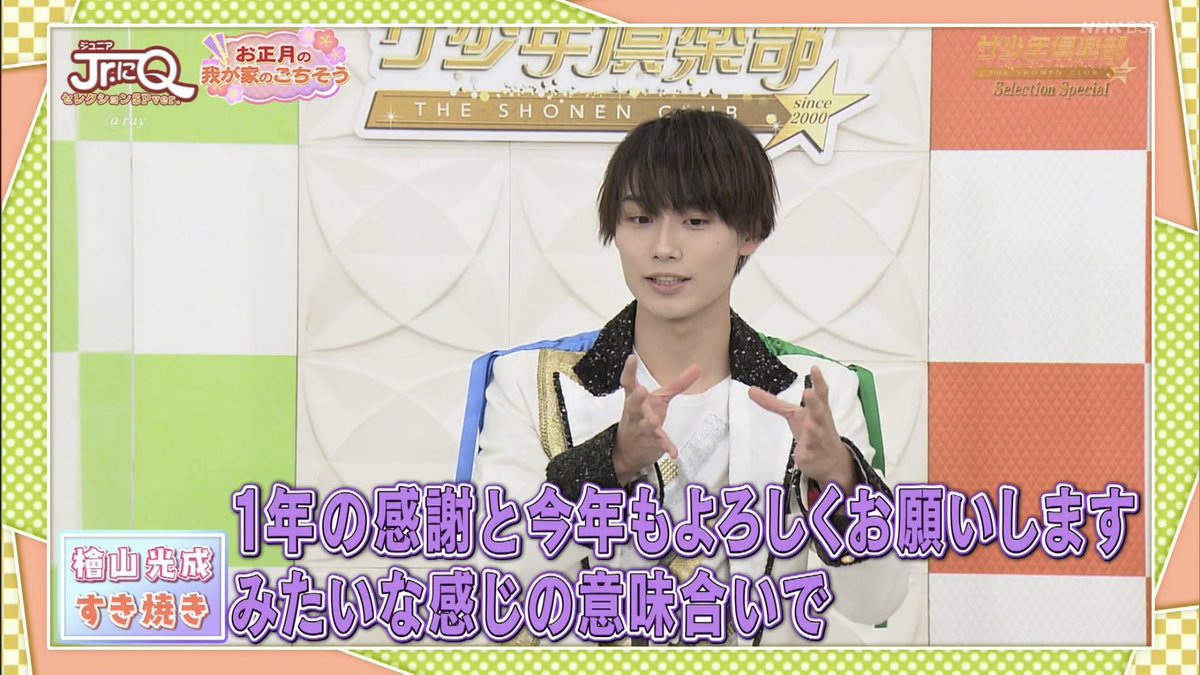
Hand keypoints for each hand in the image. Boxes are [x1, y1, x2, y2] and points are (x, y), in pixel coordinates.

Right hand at [611, 354, 700, 484]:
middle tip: (641, 390)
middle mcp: (635, 413)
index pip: (628, 383)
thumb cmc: (642, 417)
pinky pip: (658, 444)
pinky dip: (666, 447)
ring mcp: (641, 429)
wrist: (626, 450)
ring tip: (654, 419)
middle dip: (636, 398)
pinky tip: (673, 452)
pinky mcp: (650, 443)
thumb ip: (677, 384)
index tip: (631, 358)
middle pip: (632, 404)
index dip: (629, 371)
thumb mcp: (659, 399)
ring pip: (644, 425)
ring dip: (649, 423)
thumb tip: (697, 366)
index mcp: (634, 399)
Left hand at [748, 365, 855, 491]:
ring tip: (809, 424)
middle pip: (819, 412)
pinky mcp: (813, 457)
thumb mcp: (793, 414)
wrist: (832, 460)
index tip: (814, 368)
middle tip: (808, 393)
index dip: (818, 381)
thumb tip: (750, 390)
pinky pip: (809, 456)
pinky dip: (806, 455)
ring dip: (814, 429)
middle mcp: (821, 423)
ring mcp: (819, 440)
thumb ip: (774, 403)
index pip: (820, 394)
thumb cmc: (813, 429)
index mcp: (818, 410)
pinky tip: (802, 455)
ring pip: (817, 434)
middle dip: (814, 403)